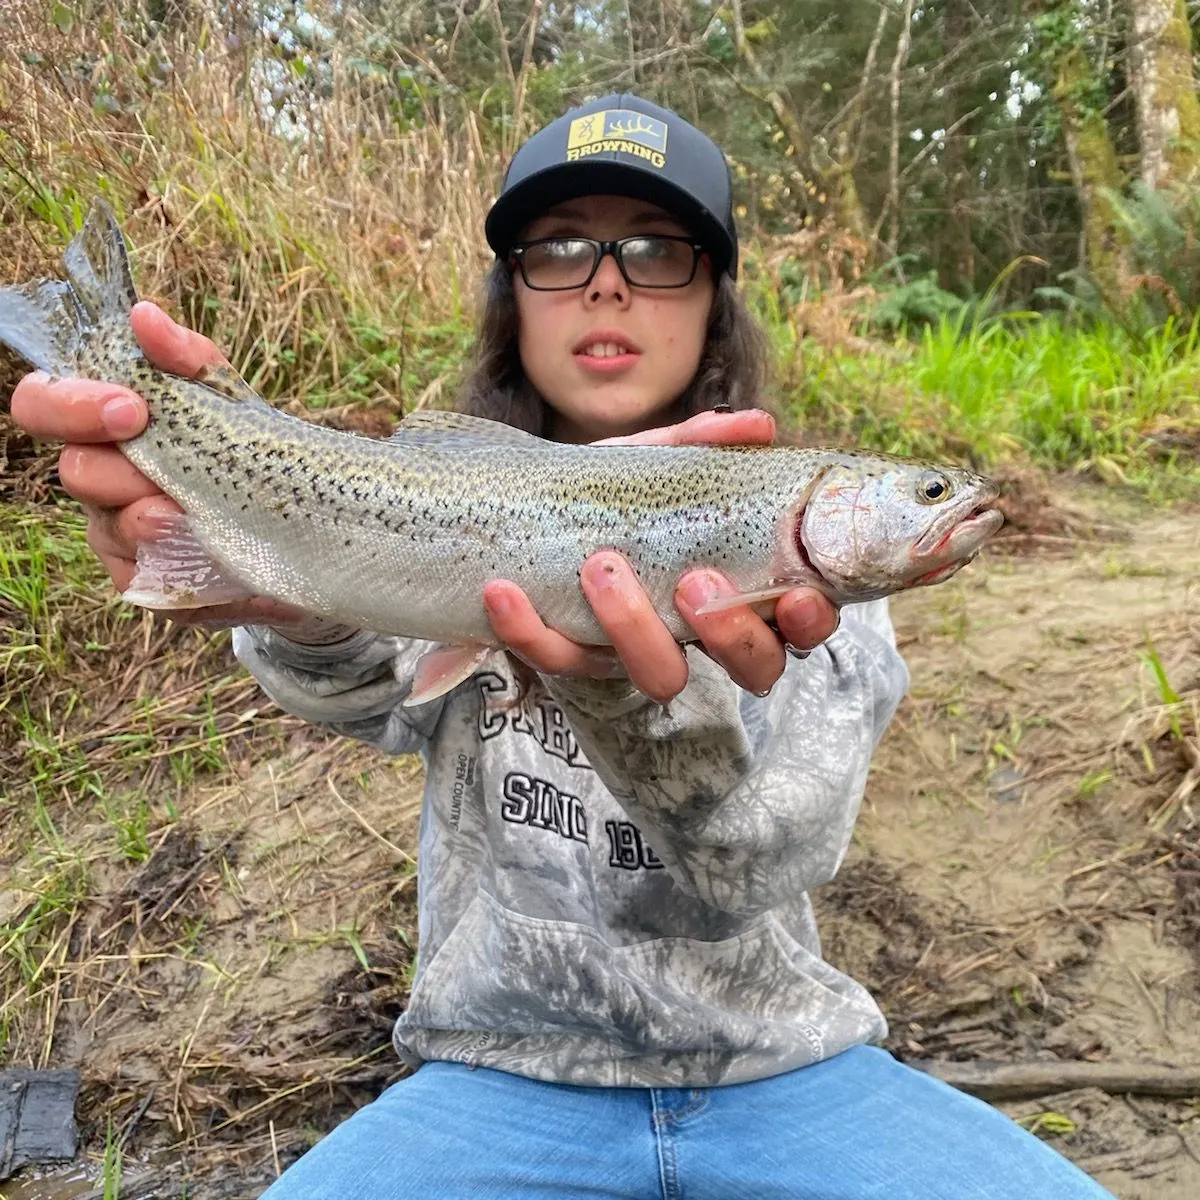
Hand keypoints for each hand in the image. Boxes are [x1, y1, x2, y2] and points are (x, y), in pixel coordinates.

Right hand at [9, 302, 304, 628]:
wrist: (301, 525)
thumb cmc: (245, 448)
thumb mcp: (227, 396)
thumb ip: (189, 358)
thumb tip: (145, 316)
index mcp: (104, 427)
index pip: (44, 403)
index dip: (69, 405)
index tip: (131, 407)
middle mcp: (102, 480)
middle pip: (77, 471)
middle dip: (118, 470)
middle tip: (161, 471)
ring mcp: (120, 536)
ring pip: (109, 529)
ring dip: (146, 521)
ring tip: (183, 517)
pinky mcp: (152, 584)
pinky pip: (148, 581)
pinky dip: (179, 566)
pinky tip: (209, 557)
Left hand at [483, 409, 839, 702]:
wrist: (532, 520)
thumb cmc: (622, 501)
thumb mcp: (656, 469)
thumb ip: (701, 448)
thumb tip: (756, 423)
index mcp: (742, 595)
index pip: (796, 628)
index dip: (807, 623)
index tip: (797, 598)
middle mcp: (701, 637)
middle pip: (748, 669)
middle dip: (730, 634)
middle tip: (695, 583)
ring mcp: (640, 654)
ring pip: (661, 677)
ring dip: (635, 629)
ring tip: (603, 568)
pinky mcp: (576, 659)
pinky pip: (557, 661)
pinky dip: (528, 631)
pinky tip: (503, 593)